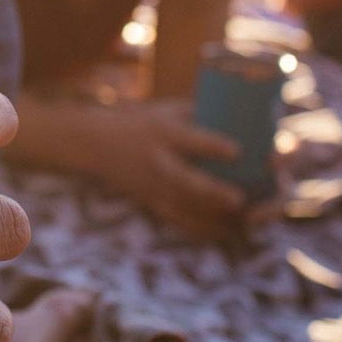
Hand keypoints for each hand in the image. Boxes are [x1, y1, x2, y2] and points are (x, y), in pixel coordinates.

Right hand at [86, 99, 250, 239]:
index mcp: (162, 132)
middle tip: (238, 199)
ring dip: (214, 215)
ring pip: (185, 207)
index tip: (237, 150)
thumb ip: (200, 114)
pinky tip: (227, 232)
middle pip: (185, 180)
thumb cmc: (140, 121)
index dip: (213, 145)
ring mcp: (153, 186)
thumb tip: (244, 118)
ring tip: (242, 219)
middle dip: (211, 191)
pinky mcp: (152, 202)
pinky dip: (203, 228)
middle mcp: (157, 161)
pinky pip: (180, 221)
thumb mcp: (165, 110)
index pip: (188, 140)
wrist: (96, 144)